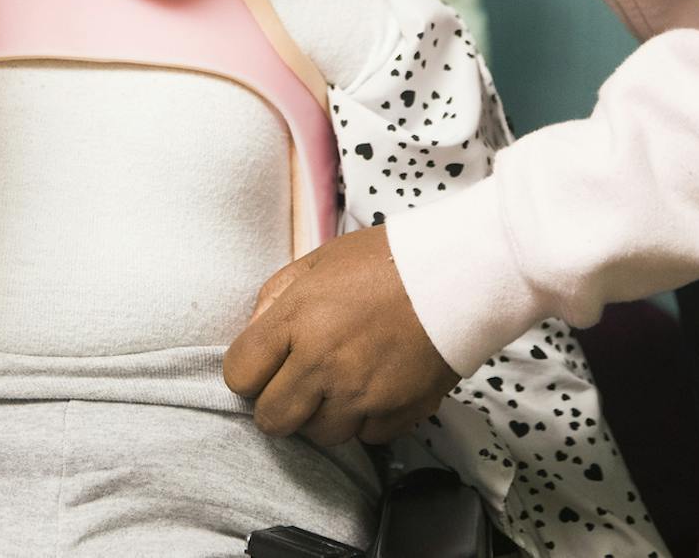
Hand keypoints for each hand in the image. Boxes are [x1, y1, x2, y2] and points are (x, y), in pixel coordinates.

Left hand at [223, 226, 462, 446]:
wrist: (459, 273)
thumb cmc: (386, 260)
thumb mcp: (317, 262)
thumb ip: (275, 298)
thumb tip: (254, 334)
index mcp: (297, 321)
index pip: (239, 374)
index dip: (248, 372)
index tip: (263, 365)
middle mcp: (324, 364)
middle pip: (272, 419)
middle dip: (277, 404)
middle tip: (296, 382)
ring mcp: (362, 394)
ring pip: (319, 435)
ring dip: (322, 415)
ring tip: (339, 382)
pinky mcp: (399, 412)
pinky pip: (366, 437)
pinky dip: (366, 419)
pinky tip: (375, 387)